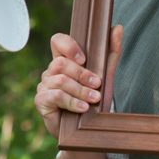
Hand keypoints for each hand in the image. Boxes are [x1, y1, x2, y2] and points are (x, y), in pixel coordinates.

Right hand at [34, 25, 122, 139]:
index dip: (69, 45)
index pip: (57, 41)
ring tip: (94, 99)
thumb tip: (118, 27)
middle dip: (82, 74)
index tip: (84, 58)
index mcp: (64, 61)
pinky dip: (72, 101)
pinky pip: (55, 95)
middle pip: (61, 63)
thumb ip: (111, 53)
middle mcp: (51, 72)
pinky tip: (83, 108)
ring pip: (60, 80)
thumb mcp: (106, 76)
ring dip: (81, 90)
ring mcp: (44, 86)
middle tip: (97, 84)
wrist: (87, 130)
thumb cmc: (94, 101)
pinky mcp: (41, 101)